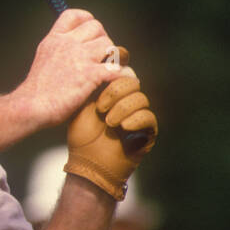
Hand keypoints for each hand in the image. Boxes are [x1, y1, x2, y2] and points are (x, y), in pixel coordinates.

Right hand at [14, 9, 124, 130]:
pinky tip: (124, 81)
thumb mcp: (43, 59)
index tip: (91, 34)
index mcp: (55, 39)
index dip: (87, 20)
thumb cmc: (36, 90)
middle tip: (102, 56)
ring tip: (111, 69)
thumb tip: (72, 50)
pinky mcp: (90, 75)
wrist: (31, 107)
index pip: (75, 15)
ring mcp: (80, 58)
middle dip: (103, 39)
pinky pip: (117, 69)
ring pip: (110, 45)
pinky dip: (125, 75)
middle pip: (97, 27)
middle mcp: (68, 44)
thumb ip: (58, 50)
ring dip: (114, 57)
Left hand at [65, 49, 157, 199]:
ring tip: (109, 122)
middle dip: (116, 91)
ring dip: (123, 108)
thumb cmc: (81, 137)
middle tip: (101, 108)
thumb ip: (93, 85)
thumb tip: (101, 64)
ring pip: (141, 98)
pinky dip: (135, 119)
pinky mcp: (147, 133)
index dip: (113, 76)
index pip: (120, 73)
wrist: (87, 164)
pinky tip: (123, 127)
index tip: (99, 85)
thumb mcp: (82, 106)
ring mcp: (138, 117)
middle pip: (133, 82)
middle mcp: (127, 103)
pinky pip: (149, 117)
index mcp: (113, 94)